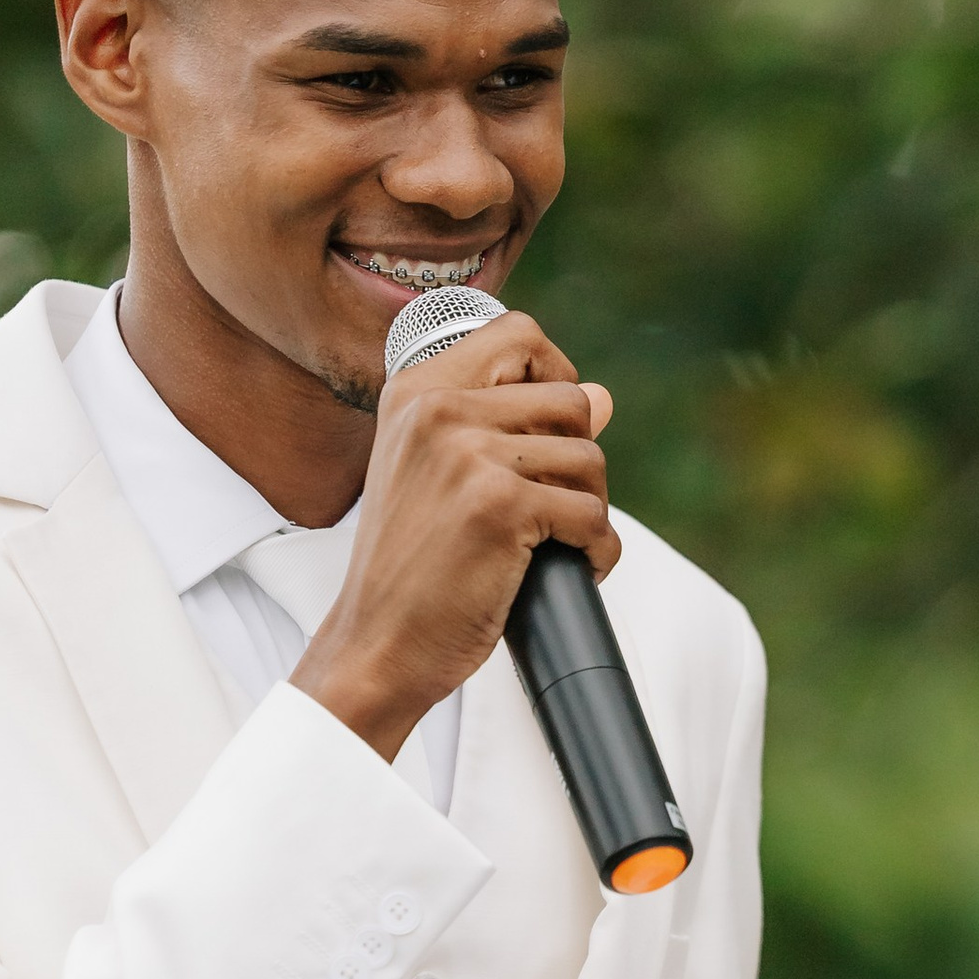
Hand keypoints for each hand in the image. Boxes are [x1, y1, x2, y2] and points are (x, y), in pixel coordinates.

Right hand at [292, 312, 614, 760]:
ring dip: (588, 509)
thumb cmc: (410, 566)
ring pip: (590, 459)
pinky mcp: (501, 507)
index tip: (552, 427)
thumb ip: (507, 425)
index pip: (519, 334)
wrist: (375, 644)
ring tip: (551, 543)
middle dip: (579, 458)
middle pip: (571, 400)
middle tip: (551, 506)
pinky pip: (593, 515)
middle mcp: (438, 410)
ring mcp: (469, 455)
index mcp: (415, 390)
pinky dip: (597, 552)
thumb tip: (602, 396)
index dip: (556, 371)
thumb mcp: (437, 474)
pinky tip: (569, 569)